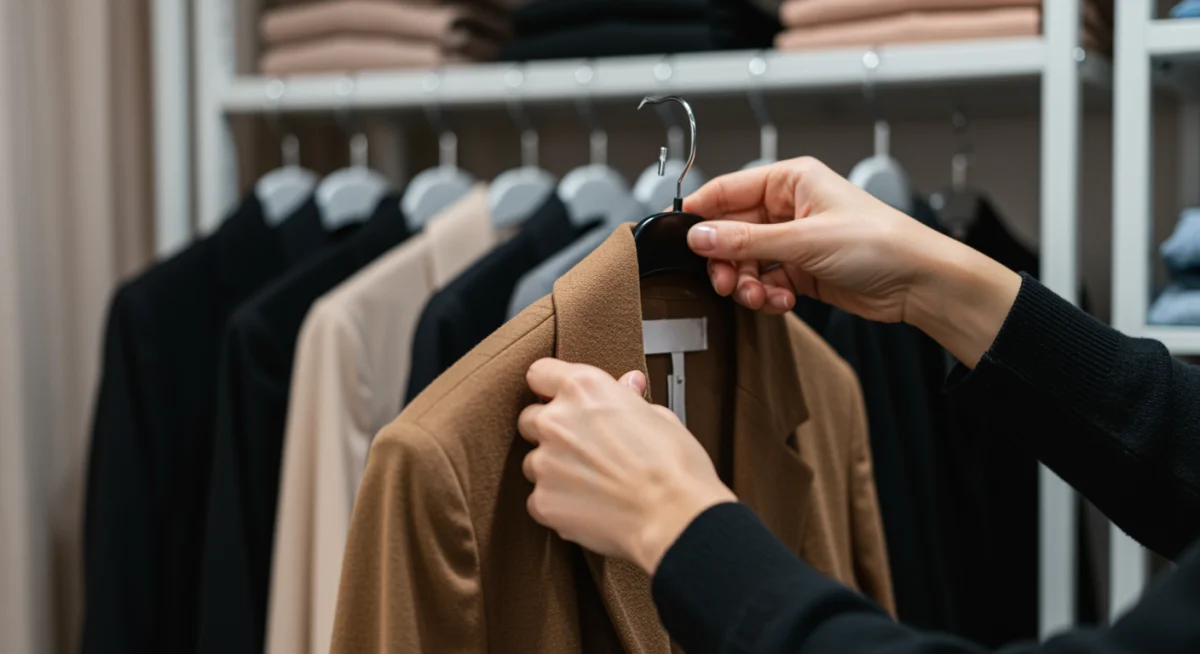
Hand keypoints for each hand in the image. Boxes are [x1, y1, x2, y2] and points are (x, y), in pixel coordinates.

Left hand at [518, 359, 735, 574]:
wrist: (675, 517)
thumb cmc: (674, 468)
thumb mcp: (659, 417)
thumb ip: (629, 399)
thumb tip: (627, 386)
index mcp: (583, 389)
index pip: (540, 374)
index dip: (549, 386)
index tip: (556, 396)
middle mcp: (556, 421)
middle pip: (530, 419)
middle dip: (550, 431)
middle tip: (582, 446)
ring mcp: (545, 463)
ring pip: (533, 461)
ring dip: (553, 469)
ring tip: (592, 482)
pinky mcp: (543, 501)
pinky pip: (538, 498)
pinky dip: (557, 502)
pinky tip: (588, 505)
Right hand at [682, 156, 1019, 367]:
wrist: (919, 283)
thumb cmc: (880, 243)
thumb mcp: (804, 240)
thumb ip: (745, 240)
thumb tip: (698, 237)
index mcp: (790, 181)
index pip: (727, 190)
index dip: (701, 214)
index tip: (681, 241)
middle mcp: (790, 207)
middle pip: (732, 231)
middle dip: (727, 260)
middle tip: (727, 282)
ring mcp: (795, 240)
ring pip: (747, 261)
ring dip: (747, 282)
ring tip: (759, 297)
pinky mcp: (802, 270)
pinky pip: (766, 280)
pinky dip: (766, 294)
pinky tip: (781, 301)